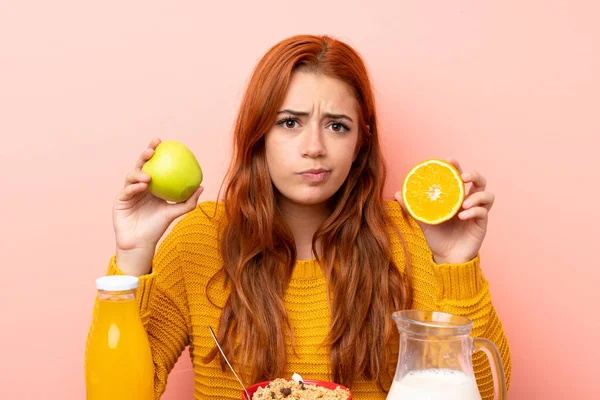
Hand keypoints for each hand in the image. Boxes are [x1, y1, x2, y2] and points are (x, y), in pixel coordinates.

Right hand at [113, 138, 202, 274]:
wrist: (141, 243)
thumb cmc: (157, 228)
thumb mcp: (174, 213)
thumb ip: (187, 202)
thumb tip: (201, 186)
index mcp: (152, 186)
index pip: (155, 165)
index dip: (156, 152)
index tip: (163, 142)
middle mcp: (139, 186)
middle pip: (141, 165)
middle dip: (145, 154)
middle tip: (152, 149)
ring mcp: (128, 192)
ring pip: (132, 176)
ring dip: (140, 173)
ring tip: (149, 176)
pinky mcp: (120, 200)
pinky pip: (128, 190)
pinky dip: (135, 186)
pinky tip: (143, 185)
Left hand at [395, 159, 493, 263]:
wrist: (446, 257)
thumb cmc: (437, 237)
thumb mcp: (423, 220)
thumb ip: (412, 207)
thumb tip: (397, 193)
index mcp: (456, 197)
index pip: (460, 177)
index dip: (457, 167)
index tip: (450, 161)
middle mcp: (469, 202)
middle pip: (480, 182)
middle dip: (474, 175)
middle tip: (463, 177)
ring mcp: (477, 213)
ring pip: (488, 195)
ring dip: (477, 196)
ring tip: (463, 203)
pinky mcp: (481, 225)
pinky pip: (483, 213)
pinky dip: (474, 211)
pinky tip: (462, 216)